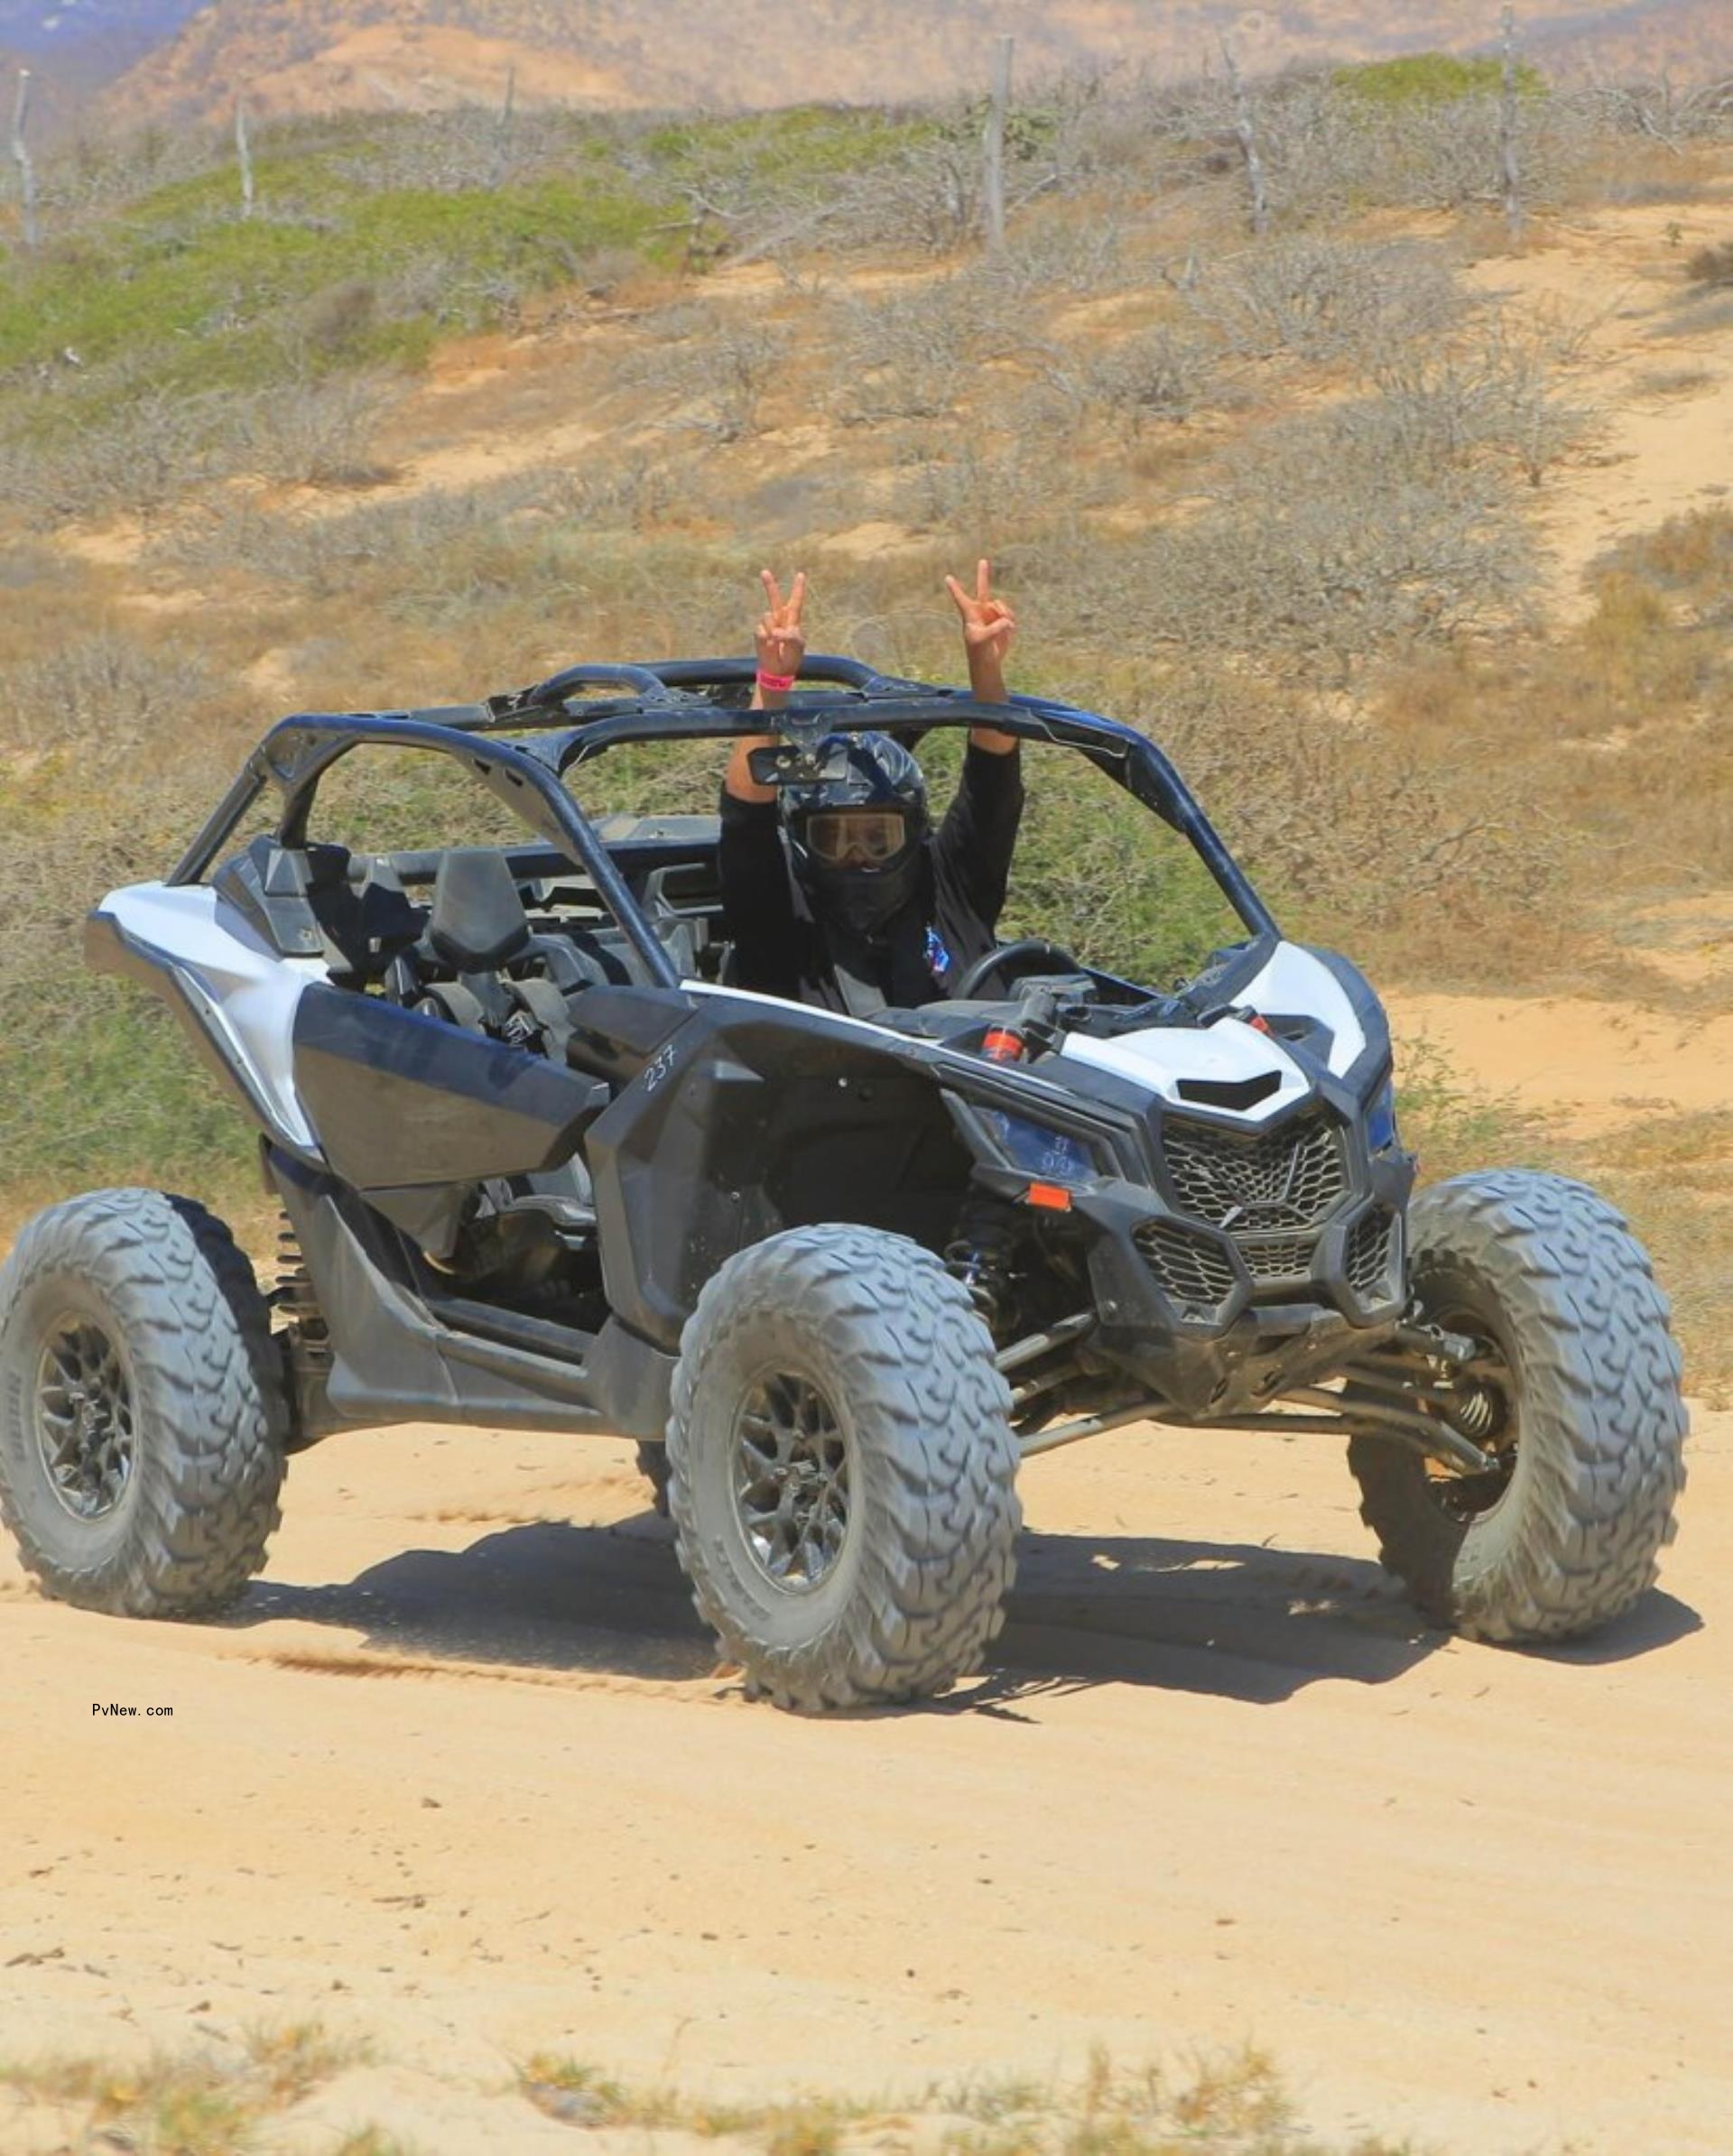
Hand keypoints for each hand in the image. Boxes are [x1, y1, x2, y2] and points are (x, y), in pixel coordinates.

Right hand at [754, 566, 806, 687]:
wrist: (778, 671)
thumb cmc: (791, 657)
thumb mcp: (797, 647)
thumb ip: (790, 636)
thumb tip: (775, 631)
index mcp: (793, 620)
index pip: (796, 602)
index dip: (798, 589)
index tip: (801, 574)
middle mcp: (780, 620)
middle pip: (775, 599)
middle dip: (770, 585)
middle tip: (764, 571)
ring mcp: (768, 626)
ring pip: (768, 617)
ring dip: (773, 630)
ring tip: (777, 643)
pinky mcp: (759, 633)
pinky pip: (761, 630)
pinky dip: (765, 639)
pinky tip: (769, 646)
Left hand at [945, 558, 1016, 671]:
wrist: (988, 660)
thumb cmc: (979, 651)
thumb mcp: (984, 640)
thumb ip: (995, 629)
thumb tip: (1007, 621)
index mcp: (969, 615)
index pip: (961, 599)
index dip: (955, 588)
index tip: (947, 577)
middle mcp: (981, 611)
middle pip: (982, 589)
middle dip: (983, 575)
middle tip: (982, 560)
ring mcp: (992, 614)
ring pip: (1002, 606)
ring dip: (1005, 615)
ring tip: (1004, 627)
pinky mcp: (1003, 619)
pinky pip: (1010, 614)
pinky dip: (1011, 622)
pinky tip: (1008, 630)